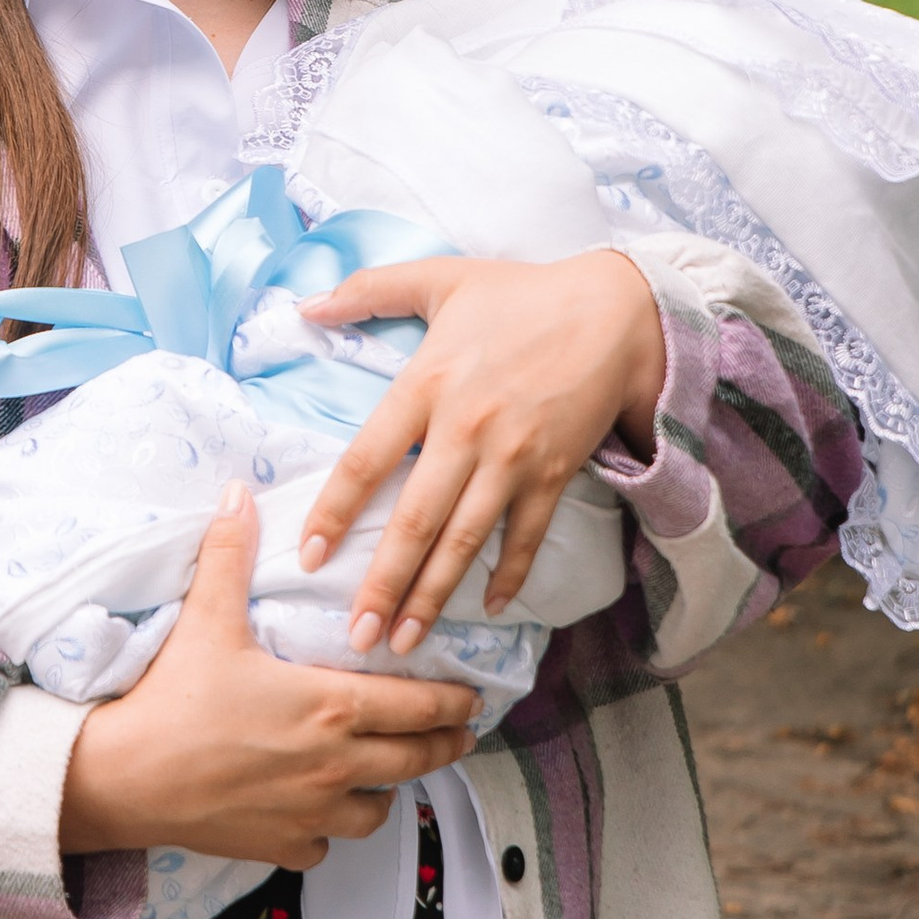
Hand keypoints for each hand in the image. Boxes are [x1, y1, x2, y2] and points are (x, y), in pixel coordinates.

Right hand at [57, 484, 477, 871]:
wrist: (123, 778)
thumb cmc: (171, 699)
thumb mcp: (206, 619)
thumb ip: (230, 554)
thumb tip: (239, 493)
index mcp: (331, 707)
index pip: (419, 706)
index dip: (453, 703)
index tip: (473, 700)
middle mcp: (335, 764)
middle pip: (416, 760)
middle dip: (444, 746)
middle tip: (459, 735)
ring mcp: (312, 813)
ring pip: (378, 810)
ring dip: (387, 790)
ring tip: (387, 773)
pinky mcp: (282, 846)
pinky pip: (327, 845)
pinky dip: (330, 829)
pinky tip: (318, 810)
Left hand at [293, 249, 665, 655]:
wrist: (614, 310)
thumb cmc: (521, 294)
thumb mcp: (440, 277)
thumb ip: (368, 290)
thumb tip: (304, 307)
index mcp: (426, 384)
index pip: (365, 461)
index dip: (334, 513)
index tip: (311, 556)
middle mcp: (464, 430)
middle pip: (414, 522)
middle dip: (382, 584)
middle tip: (355, 636)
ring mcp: (512, 458)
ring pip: (463, 541)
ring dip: (432, 597)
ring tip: (402, 641)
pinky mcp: (553, 474)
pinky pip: (526, 537)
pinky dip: (508, 575)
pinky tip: (490, 608)